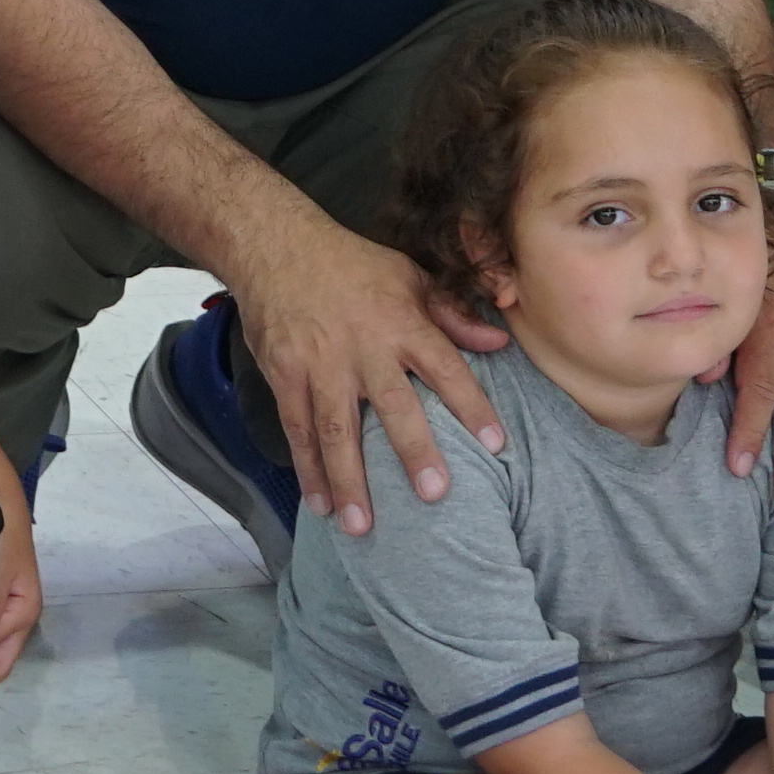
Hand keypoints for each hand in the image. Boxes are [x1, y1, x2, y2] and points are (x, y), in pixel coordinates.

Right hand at [228, 209, 507, 535]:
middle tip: (434, 495)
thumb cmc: (350, 263)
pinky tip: (319, 503)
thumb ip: (452, 314)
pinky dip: (308, 468)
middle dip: (413, 451)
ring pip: (336, 430)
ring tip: (361, 527)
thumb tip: (499, 343)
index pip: (446, 368)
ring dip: (349, 480)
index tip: (497, 444)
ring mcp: (320, 365)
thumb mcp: (408, 275)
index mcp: (401, 322)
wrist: (275, 246)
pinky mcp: (284, 375)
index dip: (472, 406)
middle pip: (393, 405)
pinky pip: (297, 429)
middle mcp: (363, 348)